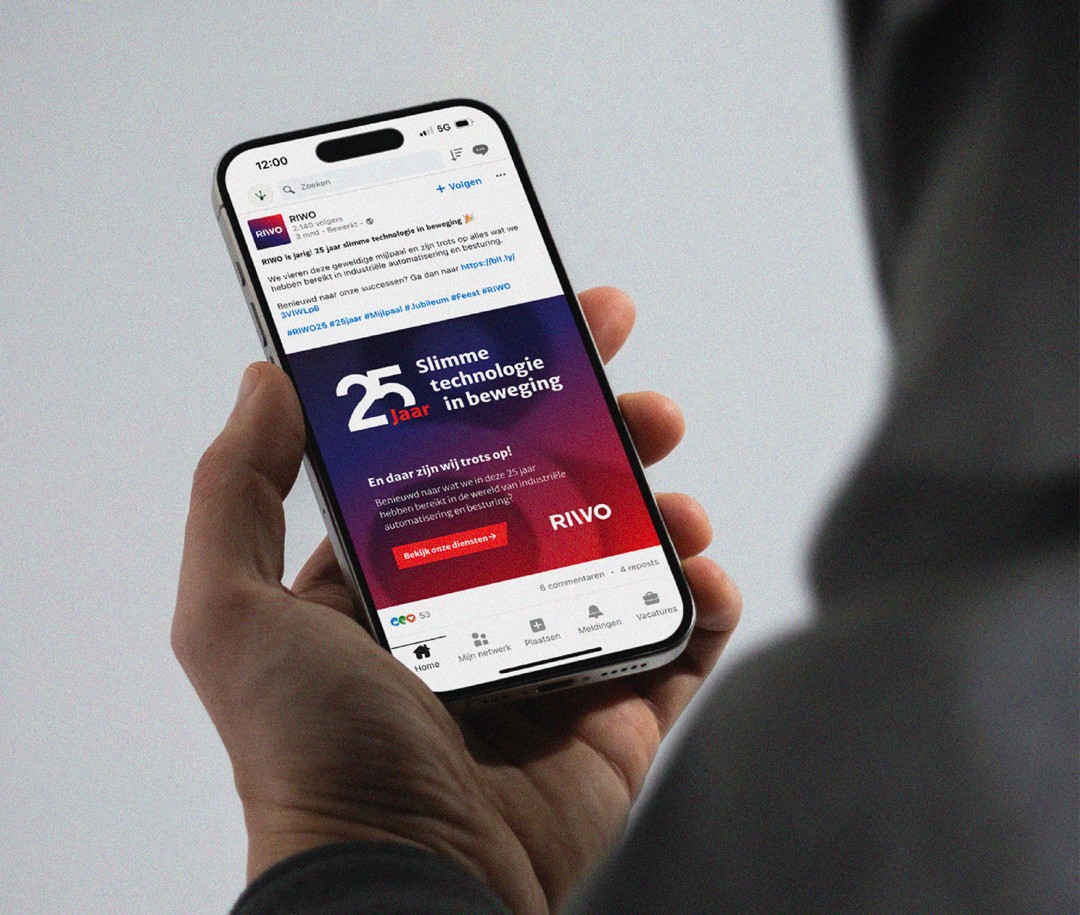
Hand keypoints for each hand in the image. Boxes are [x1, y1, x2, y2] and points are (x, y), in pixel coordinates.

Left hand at [173, 287, 740, 913]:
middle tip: (641, 399)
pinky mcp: (615, 713)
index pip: (462, 455)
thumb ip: (236, 487)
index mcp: (399, 572)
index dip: (508, 389)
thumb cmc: (309, 752)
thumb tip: (266, 378)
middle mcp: (477, 606)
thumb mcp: (231, 610)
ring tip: (675, 499)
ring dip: (661, 509)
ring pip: (626, 554)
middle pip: (558, 492)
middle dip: (606, 432)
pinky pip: (677, 641)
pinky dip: (703, 601)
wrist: (403, 881)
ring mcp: (552, 658)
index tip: (551, 327)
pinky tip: (701, 575)